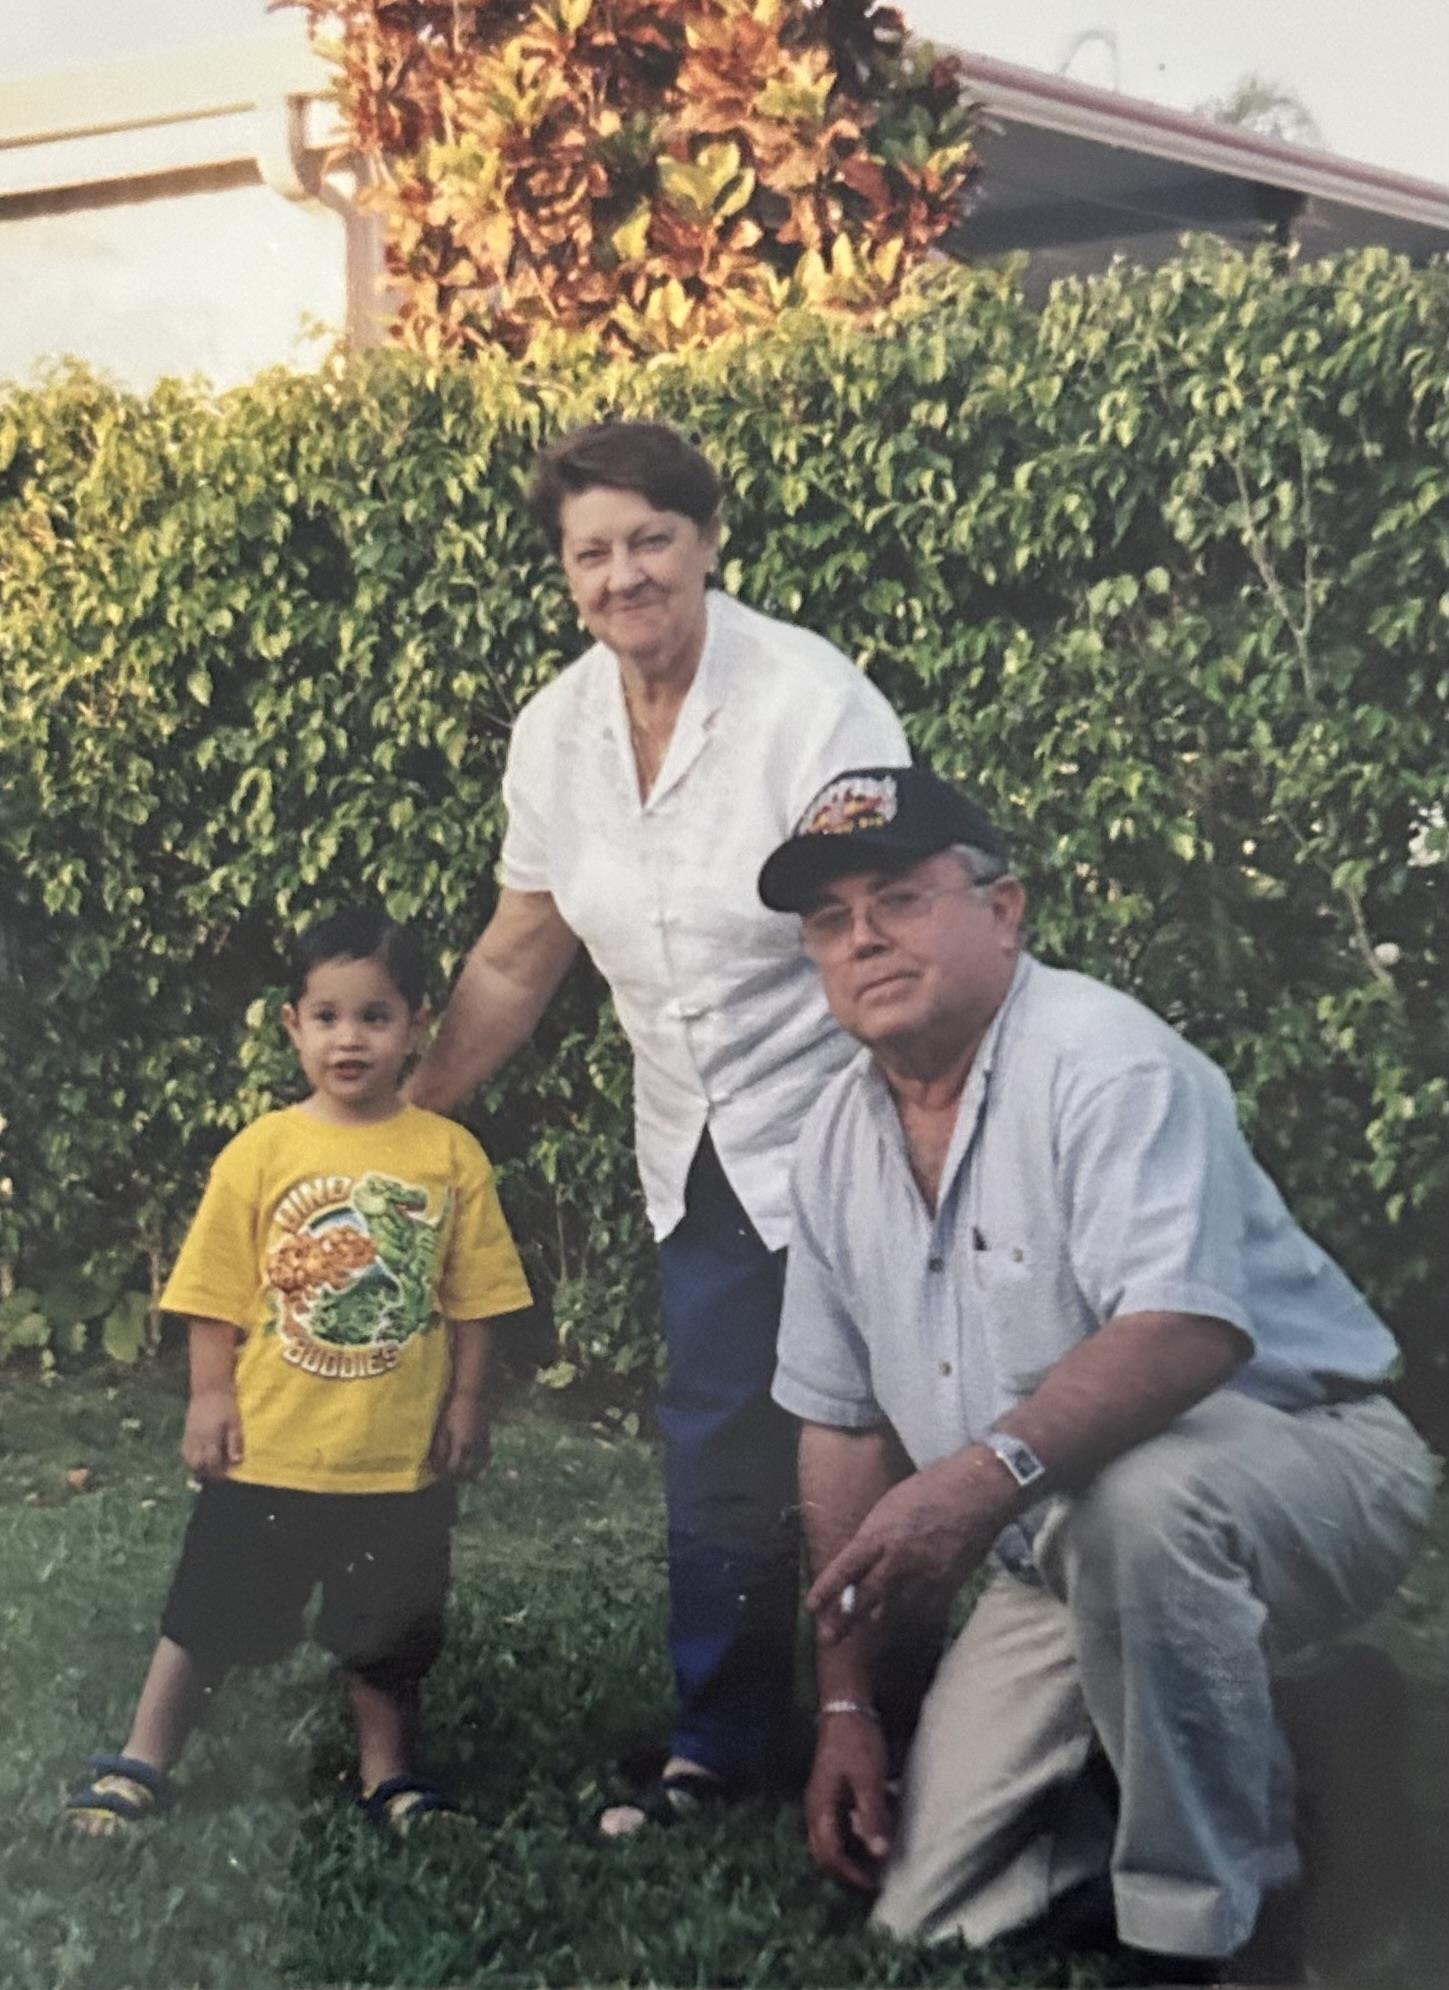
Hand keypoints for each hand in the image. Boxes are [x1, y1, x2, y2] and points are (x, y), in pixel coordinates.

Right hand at [182, 1390, 243, 1478]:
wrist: (209, 1390)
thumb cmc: (226, 1406)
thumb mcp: (235, 1423)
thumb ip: (235, 1443)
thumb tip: (236, 1462)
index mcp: (210, 1438)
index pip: (211, 1463)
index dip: (219, 1473)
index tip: (227, 1475)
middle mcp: (196, 1441)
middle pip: (197, 1466)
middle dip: (207, 1474)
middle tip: (218, 1474)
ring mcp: (189, 1438)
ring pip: (188, 1461)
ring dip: (198, 1468)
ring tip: (210, 1467)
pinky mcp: (186, 1435)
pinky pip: (185, 1453)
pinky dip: (192, 1460)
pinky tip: (201, 1459)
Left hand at [430, 1394, 491, 1478]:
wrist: (472, 1394)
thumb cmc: (453, 1409)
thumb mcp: (442, 1428)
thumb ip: (439, 1449)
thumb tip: (434, 1465)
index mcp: (462, 1446)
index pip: (454, 1469)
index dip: (445, 1475)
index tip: (436, 1475)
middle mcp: (475, 1448)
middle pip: (468, 1471)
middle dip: (458, 1477)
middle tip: (447, 1476)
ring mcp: (483, 1443)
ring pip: (480, 1466)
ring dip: (471, 1473)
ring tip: (461, 1473)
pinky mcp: (487, 1437)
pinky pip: (486, 1457)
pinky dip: (480, 1464)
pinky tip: (474, 1462)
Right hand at [805, 1711, 892, 1891]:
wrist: (846, 1709)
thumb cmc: (857, 1742)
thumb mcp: (869, 1779)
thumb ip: (873, 1816)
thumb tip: (880, 1855)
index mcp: (820, 1809)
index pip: (829, 1855)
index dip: (850, 1874)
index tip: (875, 1884)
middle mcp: (816, 1810)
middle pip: (824, 1853)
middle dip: (847, 1871)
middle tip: (875, 1879)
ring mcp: (822, 1802)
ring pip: (830, 1842)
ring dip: (850, 1856)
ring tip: (876, 1862)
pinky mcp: (832, 1795)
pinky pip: (838, 1828)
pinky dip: (854, 1838)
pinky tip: (874, 1833)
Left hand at [807, 1453, 1009, 1642]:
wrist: (979, 1490)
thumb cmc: (932, 1488)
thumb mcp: (891, 1504)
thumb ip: (875, 1536)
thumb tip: (860, 1562)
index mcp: (881, 1533)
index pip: (846, 1568)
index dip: (827, 1590)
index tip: (811, 1607)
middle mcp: (899, 1559)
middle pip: (866, 1597)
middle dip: (845, 1621)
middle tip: (828, 1639)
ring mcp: (925, 1576)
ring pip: (893, 1609)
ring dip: (876, 1620)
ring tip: (863, 1631)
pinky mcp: (948, 1585)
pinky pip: (923, 1610)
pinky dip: (909, 1615)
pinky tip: (902, 1619)